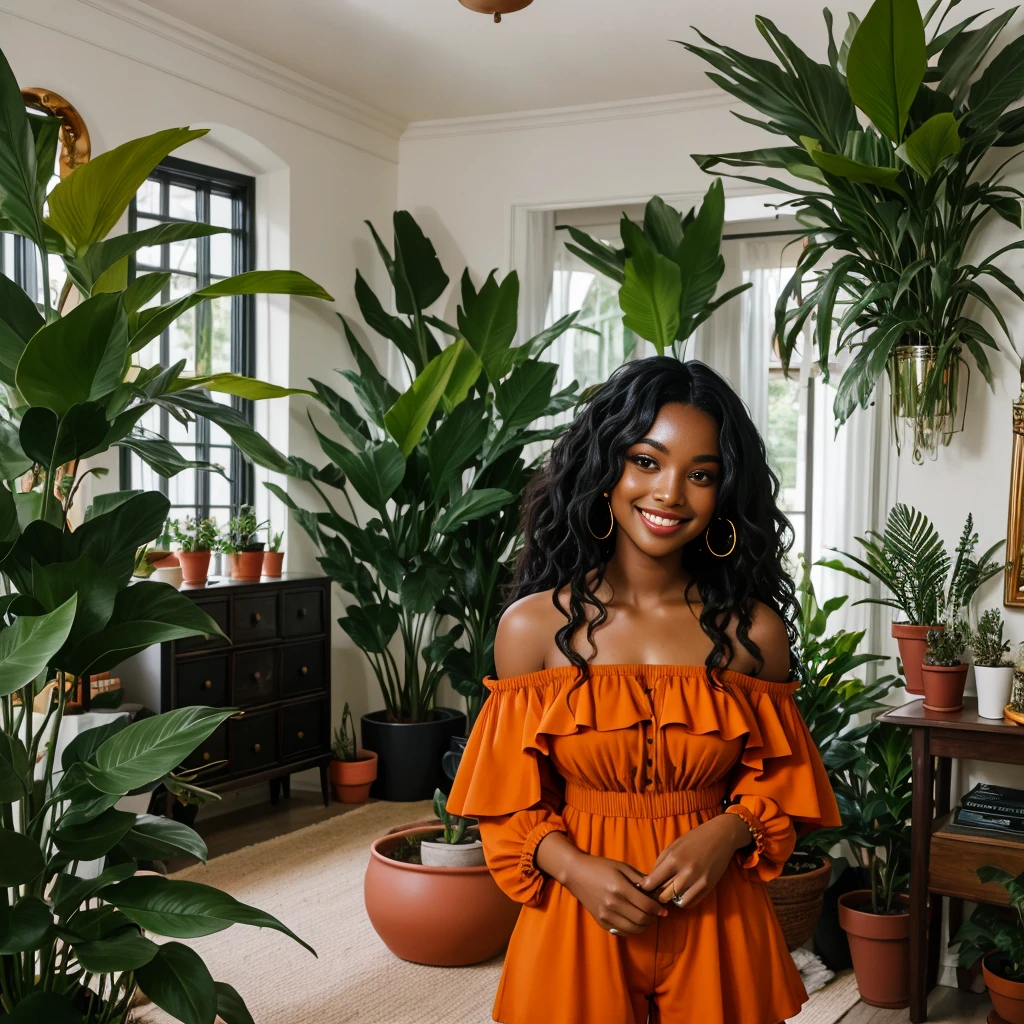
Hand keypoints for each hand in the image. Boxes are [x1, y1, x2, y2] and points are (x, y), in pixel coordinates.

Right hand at [535, 832, 666, 934]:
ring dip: (644, 925)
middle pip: (642, 919)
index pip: (646, 905)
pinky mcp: (602, 922)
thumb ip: (640, 879)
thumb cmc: (601, 867)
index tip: (663, 909)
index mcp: (619, 888)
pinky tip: (633, 919)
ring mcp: (606, 915)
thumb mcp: (622, 867)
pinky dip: (632, 928)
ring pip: (634, 929)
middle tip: (656, 913)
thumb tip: (657, 891)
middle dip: (653, 918)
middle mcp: (613, 904)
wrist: (576, 874)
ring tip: (646, 916)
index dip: (658, 909)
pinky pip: (623, 931)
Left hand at [638, 813, 751, 909]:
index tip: (642, 889)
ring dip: (671, 899)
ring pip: (676, 902)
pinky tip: (681, 893)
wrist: (720, 836)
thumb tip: (649, 881)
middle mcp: (686, 871)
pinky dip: (683, 901)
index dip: (645, 887)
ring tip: (669, 893)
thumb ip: (660, 863)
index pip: (653, 881)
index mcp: (674, 858)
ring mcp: (698, 881)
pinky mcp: (708, 887)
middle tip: (655, 892)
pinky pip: (690, 903)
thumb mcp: (673, 846)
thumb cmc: (694, 839)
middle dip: (657, 895)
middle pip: (663, 894)